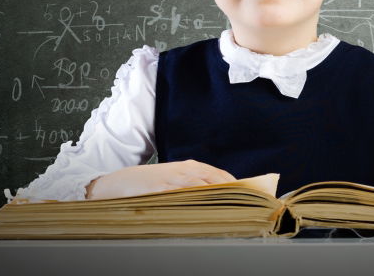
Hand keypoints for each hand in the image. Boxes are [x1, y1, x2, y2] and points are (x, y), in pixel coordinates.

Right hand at [85, 159, 235, 199]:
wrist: (120, 182)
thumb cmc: (150, 184)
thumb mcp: (174, 181)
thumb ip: (195, 187)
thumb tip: (220, 199)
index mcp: (190, 167)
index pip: (220, 174)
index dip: (237, 184)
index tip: (253, 195)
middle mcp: (184, 170)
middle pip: (215, 178)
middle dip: (233, 190)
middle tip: (250, 202)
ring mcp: (172, 178)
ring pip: (201, 185)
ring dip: (218, 194)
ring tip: (235, 205)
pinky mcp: (160, 188)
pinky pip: (181, 194)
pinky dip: (195, 200)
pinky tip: (205, 208)